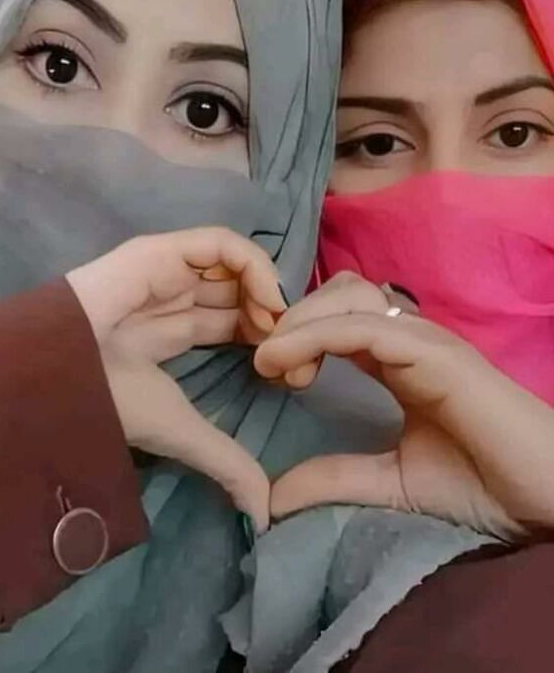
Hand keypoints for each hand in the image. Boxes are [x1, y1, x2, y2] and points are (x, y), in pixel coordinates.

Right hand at [67, 227, 285, 532]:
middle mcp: (166, 299)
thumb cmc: (110, 400)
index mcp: (164, 335)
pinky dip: (253, 265)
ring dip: (265, 291)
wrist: (60, 374)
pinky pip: (220, 243)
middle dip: (271, 316)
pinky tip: (267, 299)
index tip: (290, 370)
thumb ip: (225, 463)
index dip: (266, 339)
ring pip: (233, 266)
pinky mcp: (161, 250)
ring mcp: (164, 271)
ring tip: (279, 323)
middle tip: (293, 345)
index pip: (229, 324)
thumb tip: (265, 516)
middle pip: (236, 294)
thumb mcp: (180, 430)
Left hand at [255, 271, 553, 539]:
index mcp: (399, 360)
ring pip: (347, 297)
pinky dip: (315, 335)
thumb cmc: (483, 484)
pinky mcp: (435, 352)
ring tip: (273, 363)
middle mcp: (409, 339)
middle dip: (292, 316)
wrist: (547, 497)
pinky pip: (363, 327)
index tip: (267, 370)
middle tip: (266, 362)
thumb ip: (337, 479)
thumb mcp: (391, 482)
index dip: (296, 333)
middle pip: (338, 293)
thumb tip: (274, 496)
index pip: (338, 320)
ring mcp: (424, 340)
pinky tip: (284, 360)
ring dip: (299, 320)